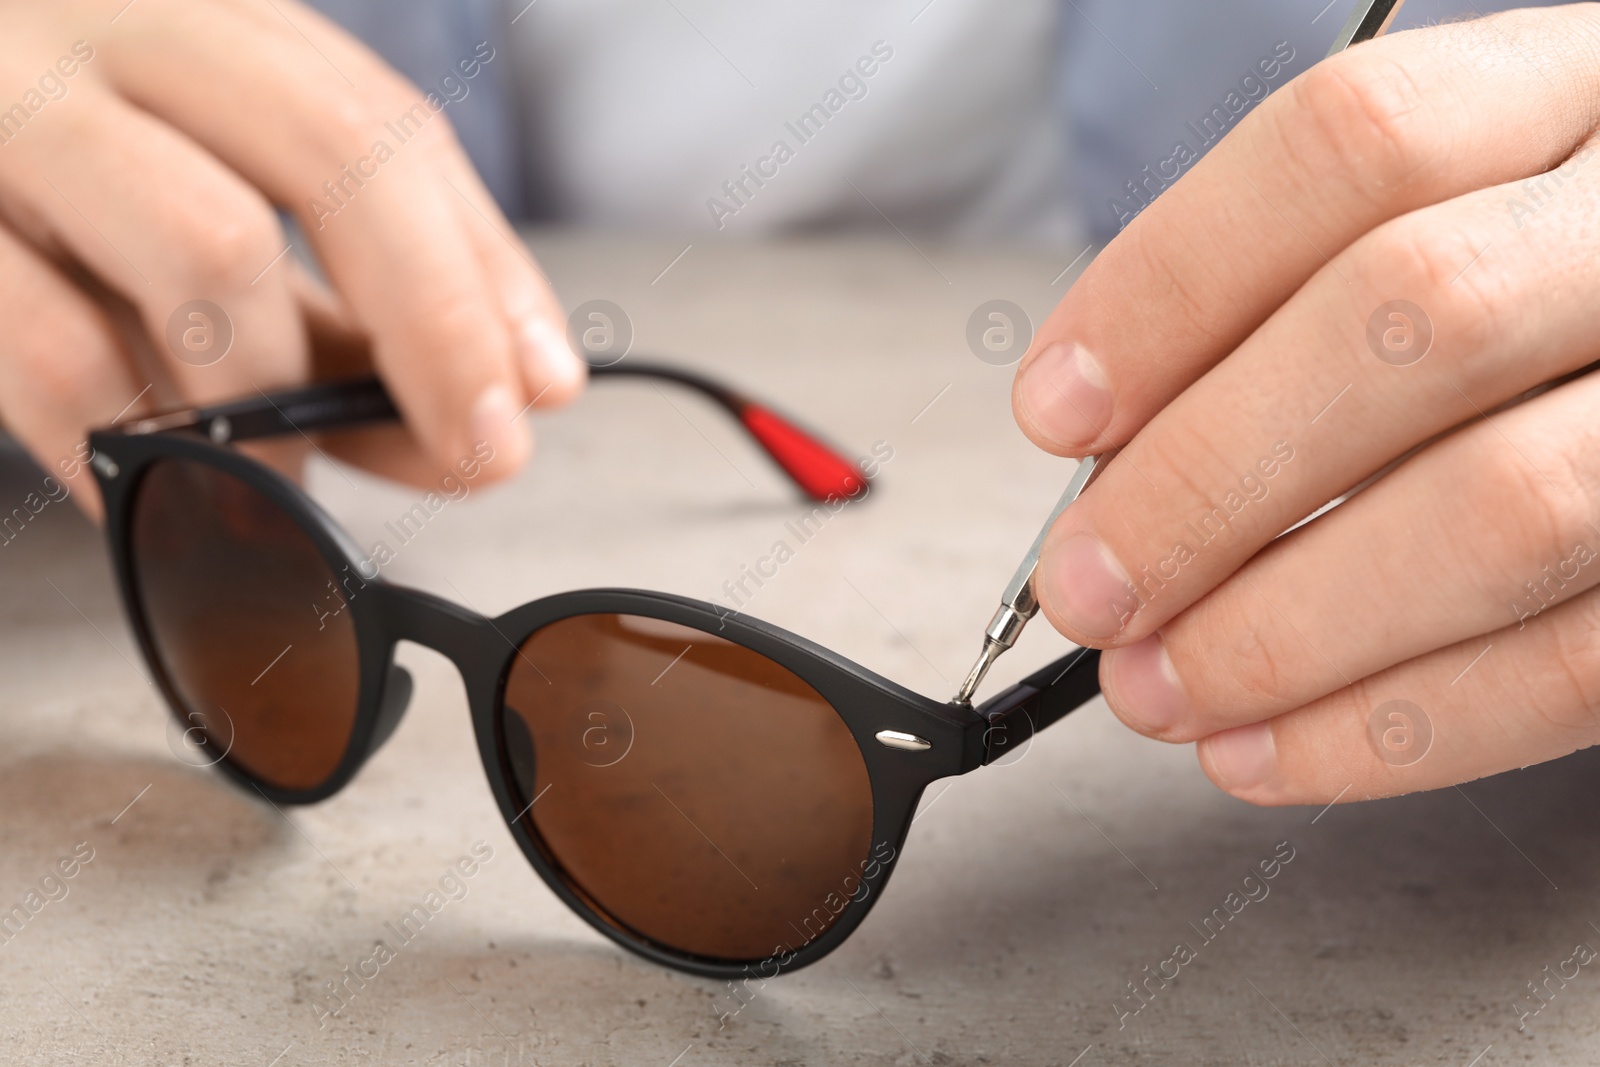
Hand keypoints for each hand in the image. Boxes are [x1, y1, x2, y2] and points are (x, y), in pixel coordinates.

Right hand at [0, 0, 583, 515]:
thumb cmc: (39, 183)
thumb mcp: (196, 208)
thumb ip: (333, 311)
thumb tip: (477, 426)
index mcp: (192, 15)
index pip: (387, 128)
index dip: (487, 268)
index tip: (545, 385)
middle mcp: (97, 22)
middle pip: (334, 154)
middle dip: (436, 322)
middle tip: (483, 451)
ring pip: (206, 244)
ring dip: (279, 397)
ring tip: (287, 476)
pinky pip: (47, 349)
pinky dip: (130, 443)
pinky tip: (155, 488)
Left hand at [1013, 6, 1599, 805]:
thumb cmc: (1541, 291)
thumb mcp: (1450, 219)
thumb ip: (1291, 297)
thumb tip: (1109, 451)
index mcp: (1577, 95)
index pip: (1352, 147)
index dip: (1172, 287)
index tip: (1056, 409)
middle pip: (1413, 316)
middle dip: (1206, 478)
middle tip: (1087, 585)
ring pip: (1505, 508)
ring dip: (1280, 629)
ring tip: (1153, 685)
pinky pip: (1572, 669)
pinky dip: (1392, 730)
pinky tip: (1264, 748)